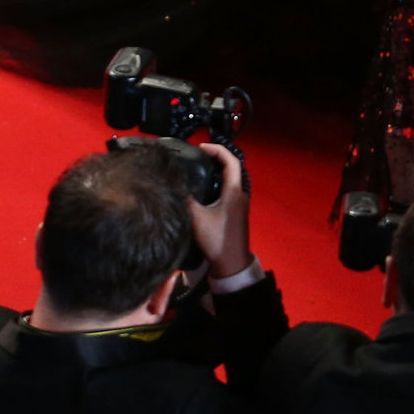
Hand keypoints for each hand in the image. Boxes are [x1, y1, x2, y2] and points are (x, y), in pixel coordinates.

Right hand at [186, 142, 253, 280]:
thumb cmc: (217, 240)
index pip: (230, 160)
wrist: (231, 265)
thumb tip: (172, 184)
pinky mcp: (234, 213)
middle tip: (195, 157)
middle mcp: (240, 195)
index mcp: (234, 191)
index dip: (216, 149)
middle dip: (214, 159)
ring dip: (214, 172)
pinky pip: (225, 191)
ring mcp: (238, 205)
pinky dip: (214, 185)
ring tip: (195, 171)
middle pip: (230, 168)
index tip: (200, 147)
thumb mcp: (197, 218)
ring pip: (228, 180)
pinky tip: (200, 192)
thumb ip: (185, 199)